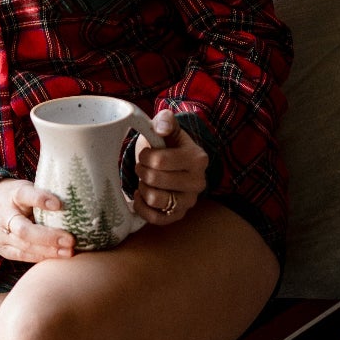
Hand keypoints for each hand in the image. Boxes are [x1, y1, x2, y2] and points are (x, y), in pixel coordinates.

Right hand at [0, 179, 75, 262]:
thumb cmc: (13, 197)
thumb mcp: (25, 188)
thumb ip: (42, 195)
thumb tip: (74, 199)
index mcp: (12, 195)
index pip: (25, 195)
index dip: (41, 199)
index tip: (59, 204)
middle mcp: (4, 216)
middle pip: (24, 230)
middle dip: (48, 237)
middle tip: (70, 240)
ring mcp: (1, 235)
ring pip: (24, 246)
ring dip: (48, 251)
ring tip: (68, 252)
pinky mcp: (3, 249)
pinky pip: (22, 256)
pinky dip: (40, 257)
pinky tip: (56, 257)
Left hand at [133, 109, 207, 225]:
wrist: (174, 164)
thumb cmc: (168, 145)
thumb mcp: (168, 128)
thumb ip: (165, 120)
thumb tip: (161, 127)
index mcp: (198, 159)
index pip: (160, 161)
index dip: (145, 156)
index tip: (145, 153)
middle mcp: (198, 182)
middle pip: (155, 180)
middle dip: (142, 171)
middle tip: (142, 166)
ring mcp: (189, 201)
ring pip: (154, 200)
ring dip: (142, 188)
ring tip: (144, 180)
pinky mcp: (178, 215)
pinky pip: (155, 218)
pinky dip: (142, 207)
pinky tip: (141, 195)